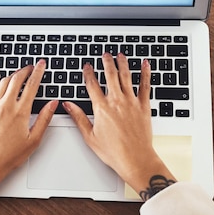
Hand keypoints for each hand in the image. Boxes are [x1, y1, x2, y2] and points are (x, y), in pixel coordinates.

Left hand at [0, 60, 57, 211]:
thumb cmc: (9, 156)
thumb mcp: (34, 140)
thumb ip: (44, 119)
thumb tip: (53, 104)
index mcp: (20, 112)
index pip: (32, 86)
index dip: (38, 72)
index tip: (42, 65)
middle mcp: (5, 106)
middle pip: (17, 79)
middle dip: (26, 70)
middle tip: (32, 66)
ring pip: (3, 82)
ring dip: (13, 74)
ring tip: (20, 73)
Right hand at [64, 53, 174, 196]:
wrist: (135, 159)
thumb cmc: (113, 152)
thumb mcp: (90, 136)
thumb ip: (79, 117)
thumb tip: (68, 105)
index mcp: (101, 108)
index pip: (92, 85)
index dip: (88, 73)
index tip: (87, 66)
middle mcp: (116, 101)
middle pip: (110, 75)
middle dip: (106, 62)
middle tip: (105, 54)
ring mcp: (131, 102)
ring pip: (126, 76)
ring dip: (122, 63)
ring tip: (120, 55)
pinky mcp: (144, 106)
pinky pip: (145, 85)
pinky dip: (145, 73)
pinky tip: (145, 64)